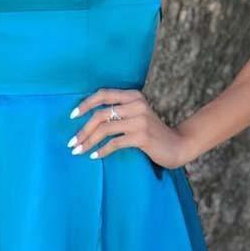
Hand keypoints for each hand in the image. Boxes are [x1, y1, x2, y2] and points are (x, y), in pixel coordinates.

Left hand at [67, 87, 192, 168]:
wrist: (178, 145)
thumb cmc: (152, 132)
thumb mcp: (137, 115)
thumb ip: (119, 111)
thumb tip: (87, 119)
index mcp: (133, 95)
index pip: (103, 94)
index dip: (85, 104)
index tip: (71, 116)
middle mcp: (136, 104)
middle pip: (100, 114)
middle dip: (83, 129)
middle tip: (71, 142)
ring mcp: (140, 120)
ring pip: (105, 129)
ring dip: (88, 141)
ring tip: (78, 151)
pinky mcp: (142, 136)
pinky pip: (115, 143)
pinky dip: (102, 150)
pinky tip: (95, 156)